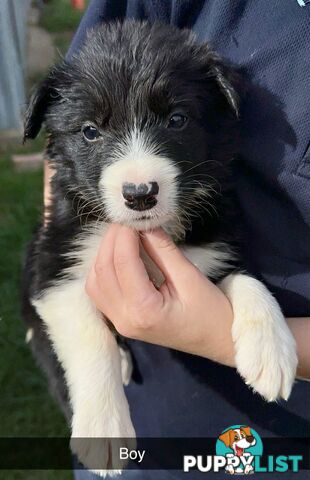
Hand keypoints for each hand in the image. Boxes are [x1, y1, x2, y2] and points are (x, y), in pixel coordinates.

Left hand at [86, 224, 235, 365]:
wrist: (217, 340)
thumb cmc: (211, 312)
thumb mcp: (190, 277)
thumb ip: (163, 249)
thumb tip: (145, 224)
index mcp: (144, 311)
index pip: (123, 263)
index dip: (124, 234)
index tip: (132, 217)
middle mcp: (124, 319)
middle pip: (103, 270)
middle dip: (111, 240)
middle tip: (126, 221)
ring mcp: (119, 323)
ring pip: (95, 281)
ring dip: (104, 254)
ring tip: (122, 236)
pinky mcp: (120, 321)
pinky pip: (99, 292)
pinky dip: (103, 269)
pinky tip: (117, 256)